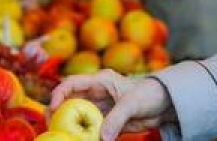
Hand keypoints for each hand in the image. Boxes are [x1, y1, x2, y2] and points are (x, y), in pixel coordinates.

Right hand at [48, 70, 175, 140]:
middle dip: (58, 113)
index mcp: (100, 81)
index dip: (59, 93)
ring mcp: (99, 109)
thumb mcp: (133, 103)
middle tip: (52, 126)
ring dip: (69, 127)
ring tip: (62, 136)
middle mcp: (96, 94)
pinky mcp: (105, 122)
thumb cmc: (150, 94)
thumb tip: (102, 138)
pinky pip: (89, 130)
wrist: (165, 105)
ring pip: (76, 118)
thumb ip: (117, 119)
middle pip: (69, 102)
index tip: (53, 107)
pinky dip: (84, 136)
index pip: (72, 83)